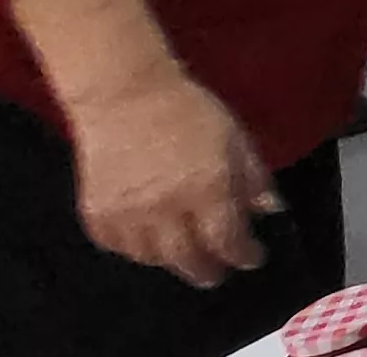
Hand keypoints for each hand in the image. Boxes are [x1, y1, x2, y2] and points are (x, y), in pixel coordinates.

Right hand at [67, 68, 274, 286]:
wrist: (124, 94)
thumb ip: (253, 177)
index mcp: (206, 189)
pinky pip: (117, 247)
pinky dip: (135, 250)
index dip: (244, 255)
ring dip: (172, 262)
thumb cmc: (187, 110)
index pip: (228, 241)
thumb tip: (270, 211)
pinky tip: (147, 243)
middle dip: (209, 271)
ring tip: (184, 256)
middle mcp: (166, 209)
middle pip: (189, 260)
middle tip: (217, 272)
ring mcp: (128, 215)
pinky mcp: (97, 213)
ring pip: (152, 259)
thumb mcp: (234, 137)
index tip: (253, 257)